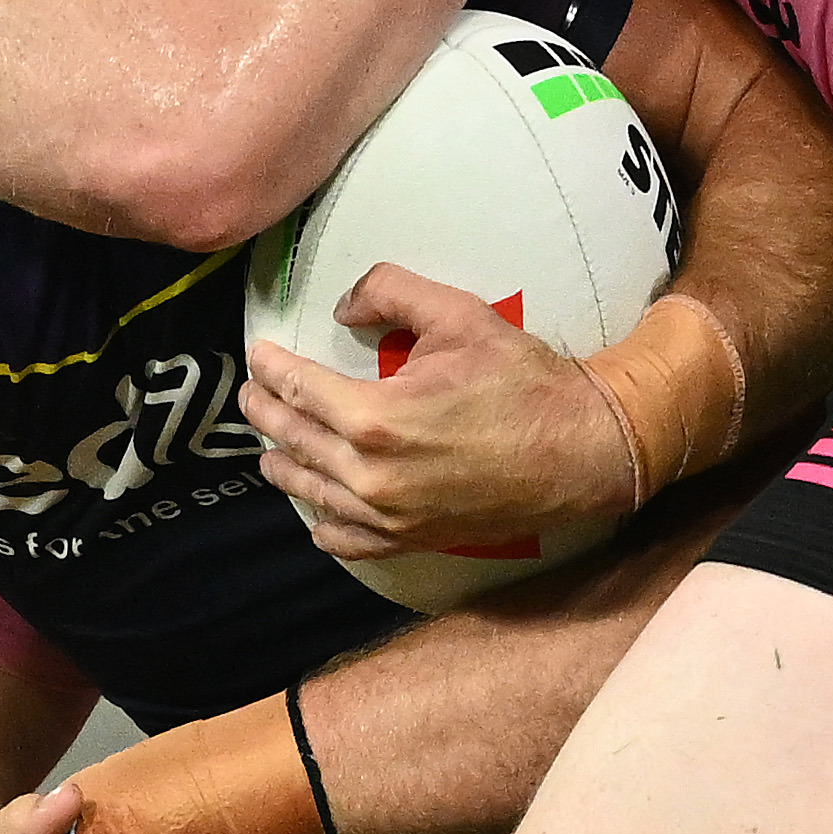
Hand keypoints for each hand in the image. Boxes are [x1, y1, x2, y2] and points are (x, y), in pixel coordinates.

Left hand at [243, 263, 634, 557]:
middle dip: (266, 413)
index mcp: (375, 417)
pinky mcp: (411, 540)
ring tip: (270, 448)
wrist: (580, 449)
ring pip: (311, 492)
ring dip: (283, 465)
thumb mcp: (457, 314)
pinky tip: (315, 512)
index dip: (271, 369)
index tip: (257, 355)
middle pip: (295, 440)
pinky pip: (346, 540)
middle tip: (252, 394)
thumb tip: (344, 306)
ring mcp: (389, 516)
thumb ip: (390, 292)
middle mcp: (371, 475)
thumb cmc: (521, 380)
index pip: (298, 390)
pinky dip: (323, 524)